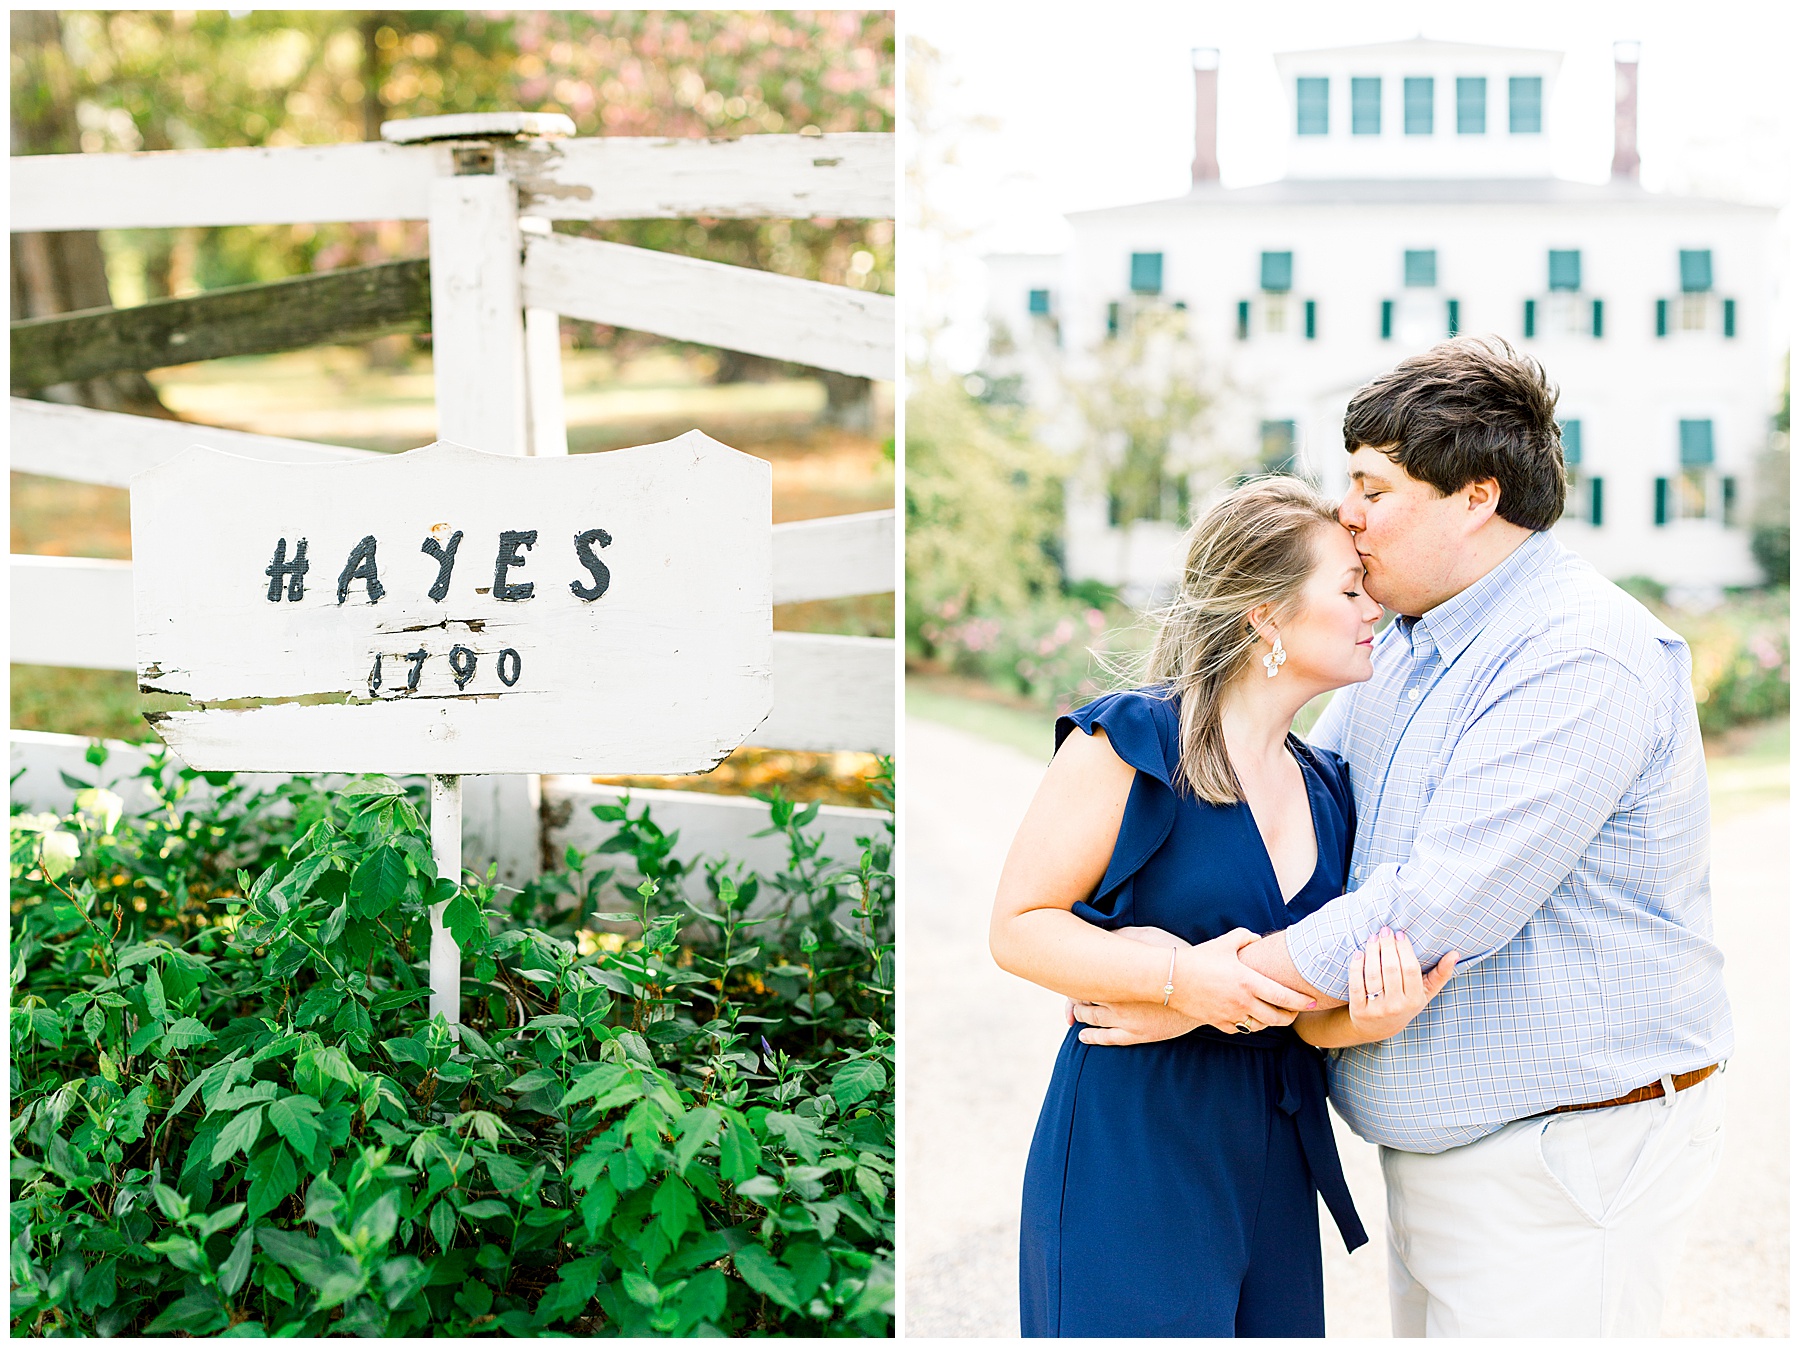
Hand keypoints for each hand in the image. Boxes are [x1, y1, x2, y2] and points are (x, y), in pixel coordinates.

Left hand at [1064, 926, 1197, 1042]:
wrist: (1201, 986)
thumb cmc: (1174, 956)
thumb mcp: (1146, 935)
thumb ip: (1121, 935)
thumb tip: (1101, 934)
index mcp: (1116, 977)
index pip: (1082, 980)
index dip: (1074, 979)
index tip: (1071, 973)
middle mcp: (1116, 1001)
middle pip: (1083, 1001)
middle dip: (1075, 998)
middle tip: (1072, 993)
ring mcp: (1126, 1022)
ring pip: (1092, 1021)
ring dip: (1080, 1016)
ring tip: (1076, 1013)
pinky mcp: (1138, 1036)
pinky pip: (1107, 1039)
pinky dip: (1092, 1037)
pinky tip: (1083, 1036)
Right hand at [1170, 928, 1316, 1034]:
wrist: (1171, 977)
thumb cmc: (1199, 958)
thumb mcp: (1225, 942)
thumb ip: (1246, 937)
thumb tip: (1257, 939)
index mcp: (1249, 981)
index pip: (1284, 997)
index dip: (1302, 1001)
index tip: (1312, 1002)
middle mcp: (1243, 1002)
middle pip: (1278, 1019)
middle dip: (1290, 1016)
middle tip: (1295, 1011)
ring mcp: (1231, 1015)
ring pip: (1261, 1026)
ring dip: (1271, 1022)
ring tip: (1273, 1013)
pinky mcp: (1219, 1023)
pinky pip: (1242, 1029)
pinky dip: (1250, 1025)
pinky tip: (1250, 1017)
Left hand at [1346, 928, 1458, 1041]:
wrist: (1378, 1027)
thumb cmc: (1405, 1004)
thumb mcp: (1425, 993)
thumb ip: (1441, 974)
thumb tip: (1455, 954)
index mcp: (1414, 999)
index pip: (1411, 969)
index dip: (1404, 949)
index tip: (1400, 934)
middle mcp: (1396, 1006)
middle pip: (1391, 969)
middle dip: (1387, 946)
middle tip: (1385, 931)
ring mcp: (1377, 1009)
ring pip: (1373, 974)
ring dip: (1372, 952)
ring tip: (1373, 937)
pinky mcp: (1359, 1009)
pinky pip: (1356, 984)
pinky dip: (1356, 966)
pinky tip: (1359, 953)